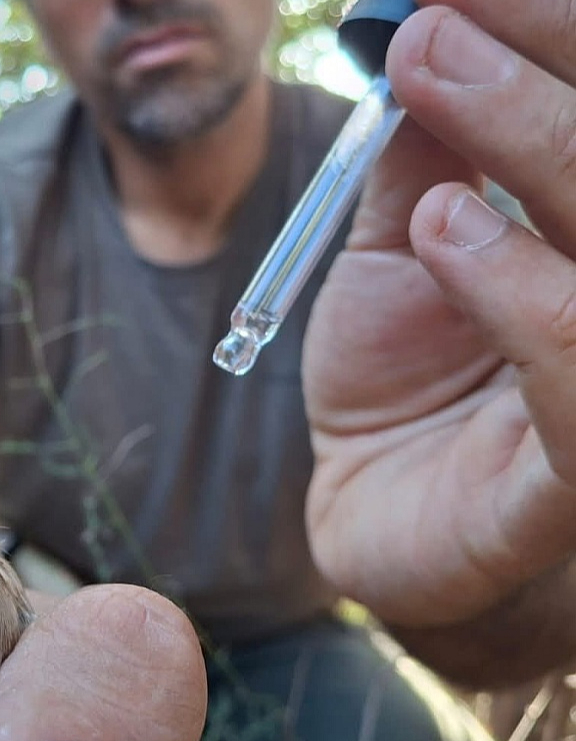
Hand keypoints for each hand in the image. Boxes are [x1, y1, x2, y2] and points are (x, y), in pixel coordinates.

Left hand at [303, 0, 575, 626]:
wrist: (374, 502)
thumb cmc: (400, 374)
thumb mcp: (401, 247)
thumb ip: (427, 155)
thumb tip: (435, 26)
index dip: (556, 36)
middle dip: (553, 71)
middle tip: (444, 16)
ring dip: (542, 143)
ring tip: (438, 79)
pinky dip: (517, 286)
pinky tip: (444, 228)